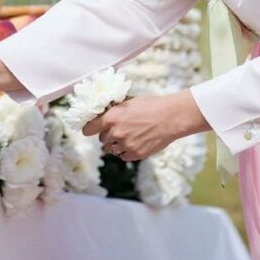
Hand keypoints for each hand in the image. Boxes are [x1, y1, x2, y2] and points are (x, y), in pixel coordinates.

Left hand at [81, 90, 210, 161]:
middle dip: (108, 135)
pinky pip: (123, 156)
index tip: (89, 130)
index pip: (89, 128)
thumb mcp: (129, 102)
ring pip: (111, 149)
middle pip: (102, 139)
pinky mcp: (136, 154)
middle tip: (119, 130)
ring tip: (128, 137)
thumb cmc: (152, 106)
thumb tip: (104, 114)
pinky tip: (135, 143)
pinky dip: (127, 152)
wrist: (171, 117)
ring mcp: (126, 144)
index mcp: (112, 117)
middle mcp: (116, 132)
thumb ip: (114, 111)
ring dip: (116, 144)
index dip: (89, 129)